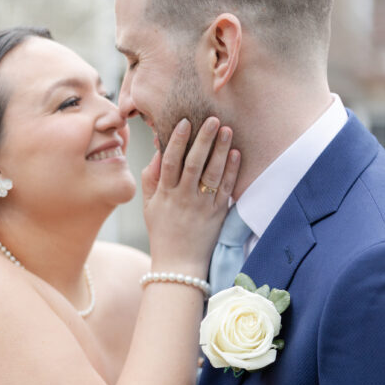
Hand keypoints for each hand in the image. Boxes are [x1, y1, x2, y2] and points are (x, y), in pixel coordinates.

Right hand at [142, 117, 239, 275]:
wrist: (179, 265)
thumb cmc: (162, 233)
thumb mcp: (148, 206)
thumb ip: (151, 179)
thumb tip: (158, 152)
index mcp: (165, 194)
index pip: (170, 161)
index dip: (177, 140)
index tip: (184, 121)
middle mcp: (183, 198)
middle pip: (193, 163)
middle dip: (203, 139)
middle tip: (213, 119)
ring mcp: (202, 206)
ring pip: (212, 173)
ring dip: (220, 150)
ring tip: (227, 130)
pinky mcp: (218, 215)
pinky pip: (226, 189)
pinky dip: (231, 171)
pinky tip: (236, 153)